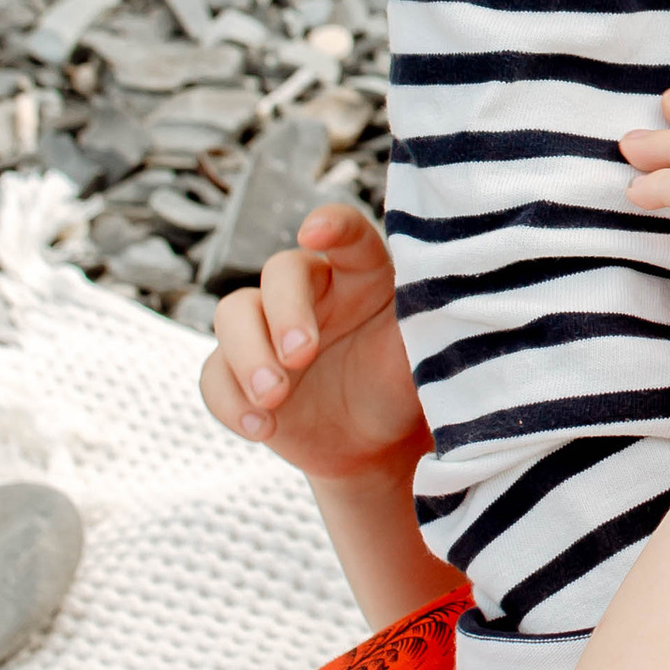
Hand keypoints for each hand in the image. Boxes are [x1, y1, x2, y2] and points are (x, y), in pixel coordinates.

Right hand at [199, 201, 423, 485]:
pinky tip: (261, 429)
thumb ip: (432, 327)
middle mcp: (311, 290)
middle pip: (279, 272)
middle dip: (284, 311)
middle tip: (301, 354)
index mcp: (363, 272)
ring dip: (246, 354)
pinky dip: (230, 401)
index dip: (332, 225)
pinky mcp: (240, 372)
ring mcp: (268, 329)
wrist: (377, 444)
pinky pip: (213, 374)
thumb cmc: (408, 385)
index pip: (348, 234)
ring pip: (232, 314)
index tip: (316, 232)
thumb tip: (455, 304)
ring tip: (275, 397)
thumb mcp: (428, 358)